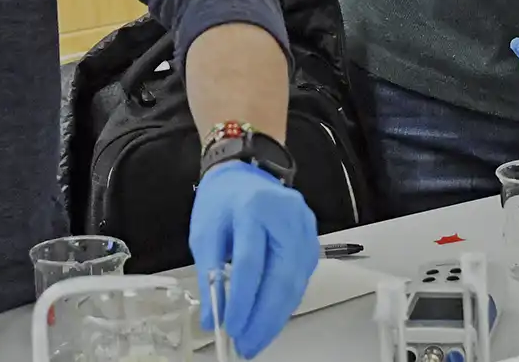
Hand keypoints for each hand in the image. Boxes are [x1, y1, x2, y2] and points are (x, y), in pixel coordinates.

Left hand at [189, 161, 318, 357]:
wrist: (246, 173)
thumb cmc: (222, 201)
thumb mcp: (205, 232)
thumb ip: (209, 275)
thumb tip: (212, 318)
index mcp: (255, 208)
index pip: (251, 263)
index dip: (241, 300)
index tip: (230, 328)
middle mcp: (287, 216)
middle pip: (281, 277)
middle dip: (263, 318)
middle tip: (247, 345)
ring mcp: (305, 228)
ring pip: (295, 283)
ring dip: (275, 317)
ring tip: (255, 340)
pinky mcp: (312, 240)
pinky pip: (300, 279)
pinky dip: (284, 304)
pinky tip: (269, 320)